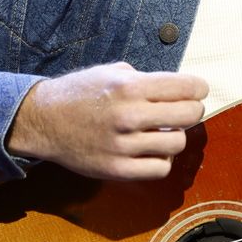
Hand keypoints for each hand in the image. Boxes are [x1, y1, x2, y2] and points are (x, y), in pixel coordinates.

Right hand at [6, 62, 208, 180]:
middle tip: (185, 110)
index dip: (199, 88)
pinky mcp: (116, 169)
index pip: (186, 87)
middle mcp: (129, 115)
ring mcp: (123, 145)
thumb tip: (179, 89)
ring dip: (175, 136)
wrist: (43, 120)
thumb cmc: (79, 93)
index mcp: (129, 86)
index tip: (197, 91)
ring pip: (177, 143)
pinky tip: (152, 151)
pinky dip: (162, 159)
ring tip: (163, 132)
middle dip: (193, 110)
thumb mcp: (110, 72)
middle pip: (189, 115)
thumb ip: (144, 79)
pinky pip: (160, 168)